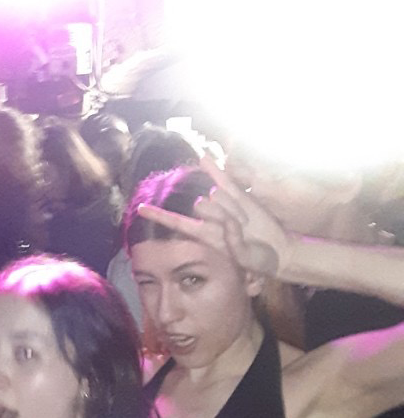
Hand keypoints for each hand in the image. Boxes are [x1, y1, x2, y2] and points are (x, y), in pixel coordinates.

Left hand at [136, 155, 293, 277]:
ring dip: (232, 209)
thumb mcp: (245, 257)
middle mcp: (211, 218)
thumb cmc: (259, 261)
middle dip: (218, 214)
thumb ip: (234, 242)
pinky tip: (202, 156)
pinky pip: (224, 179)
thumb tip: (228, 223)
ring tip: (247, 223)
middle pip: (201, 206)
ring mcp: (224, 205)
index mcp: (207, 235)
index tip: (139, 208)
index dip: (159, 215)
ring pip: (215, 195)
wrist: (278, 252)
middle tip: (239, 228)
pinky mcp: (239, 196)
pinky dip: (213, 168)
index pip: (178, 223)